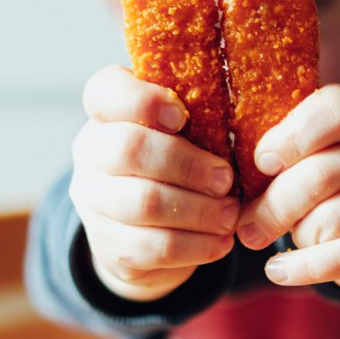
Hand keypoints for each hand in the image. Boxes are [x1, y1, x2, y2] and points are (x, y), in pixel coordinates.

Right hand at [69, 66, 237, 301]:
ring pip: (145, 202)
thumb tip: (248, 119)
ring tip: (230, 214)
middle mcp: (91, 154)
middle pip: (128, 148)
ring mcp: (94, 202)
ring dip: (200, 210)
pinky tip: (221, 241)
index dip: (143, 101)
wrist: (146, 233)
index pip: (105, 91)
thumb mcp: (182, 134)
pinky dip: (197, 245)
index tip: (182, 116)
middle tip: (225, 179)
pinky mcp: (108, 247)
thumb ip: (198, 117)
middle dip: (188, 164)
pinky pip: (155, 247)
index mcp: (107, 114)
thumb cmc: (176, 166)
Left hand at [236, 85, 339, 293]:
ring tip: (287, 240)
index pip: (337, 109)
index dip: (293, 136)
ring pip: (333, 218)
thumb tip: (230, 189)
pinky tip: (279, 270)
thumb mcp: (310, 156)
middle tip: (247, 226)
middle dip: (276, 204)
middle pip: (325, 172)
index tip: (261, 163)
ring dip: (298, 235)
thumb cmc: (330, 185)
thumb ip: (281, 157)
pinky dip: (304, 268)